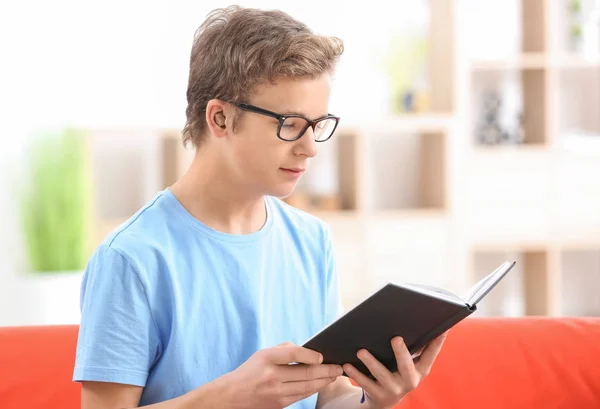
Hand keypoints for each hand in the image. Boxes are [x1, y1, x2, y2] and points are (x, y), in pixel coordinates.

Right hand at [222, 342, 343, 408]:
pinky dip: (314, 389)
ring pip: (307, 386)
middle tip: (339, 367)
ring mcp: (276, 392)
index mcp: (266, 358)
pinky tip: (322, 384)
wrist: (232, 396)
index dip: (310, 354)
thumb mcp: (262, 354)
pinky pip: (302, 395)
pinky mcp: (279, 404)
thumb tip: (309, 351)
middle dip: (326, 370)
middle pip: (305, 372)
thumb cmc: (250, 371)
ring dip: (324, 381)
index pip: (293, 353)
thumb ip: (284, 350)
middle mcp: (272, 375)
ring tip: (335, 375)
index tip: (321, 356)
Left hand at [343, 332, 447, 408]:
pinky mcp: (378, 396)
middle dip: (401, 352)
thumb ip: (413, 347)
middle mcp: (410, 381)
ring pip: (382, 375)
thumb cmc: (397, 371)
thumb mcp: (409, 363)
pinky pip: (366, 384)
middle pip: (407, 366)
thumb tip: (415, 319)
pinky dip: (356, 374)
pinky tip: (347, 364)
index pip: (431, 354)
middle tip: (395, 338)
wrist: (384, 399)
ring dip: (371, 362)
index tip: (442, 328)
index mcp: (420, 370)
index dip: (438, 342)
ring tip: (361, 351)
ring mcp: (394, 390)